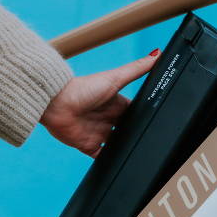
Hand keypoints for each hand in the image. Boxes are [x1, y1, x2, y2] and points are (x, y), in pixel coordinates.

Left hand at [41, 49, 160, 156]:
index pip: (136, 113)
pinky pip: (101, 157)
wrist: (56, 104)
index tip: (160, 122)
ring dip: (124, 148)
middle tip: (150, 141)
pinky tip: (118, 163)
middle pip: (128, 131)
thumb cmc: (82, 88)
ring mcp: (99, 133)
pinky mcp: (88, 146)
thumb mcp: (115, 78)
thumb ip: (137, 68)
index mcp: (117, 104)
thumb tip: (157, 53)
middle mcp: (108, 119)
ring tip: (138, 153)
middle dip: (136, 135)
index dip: (145, 117)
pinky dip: (109, 162)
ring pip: (117, 145)